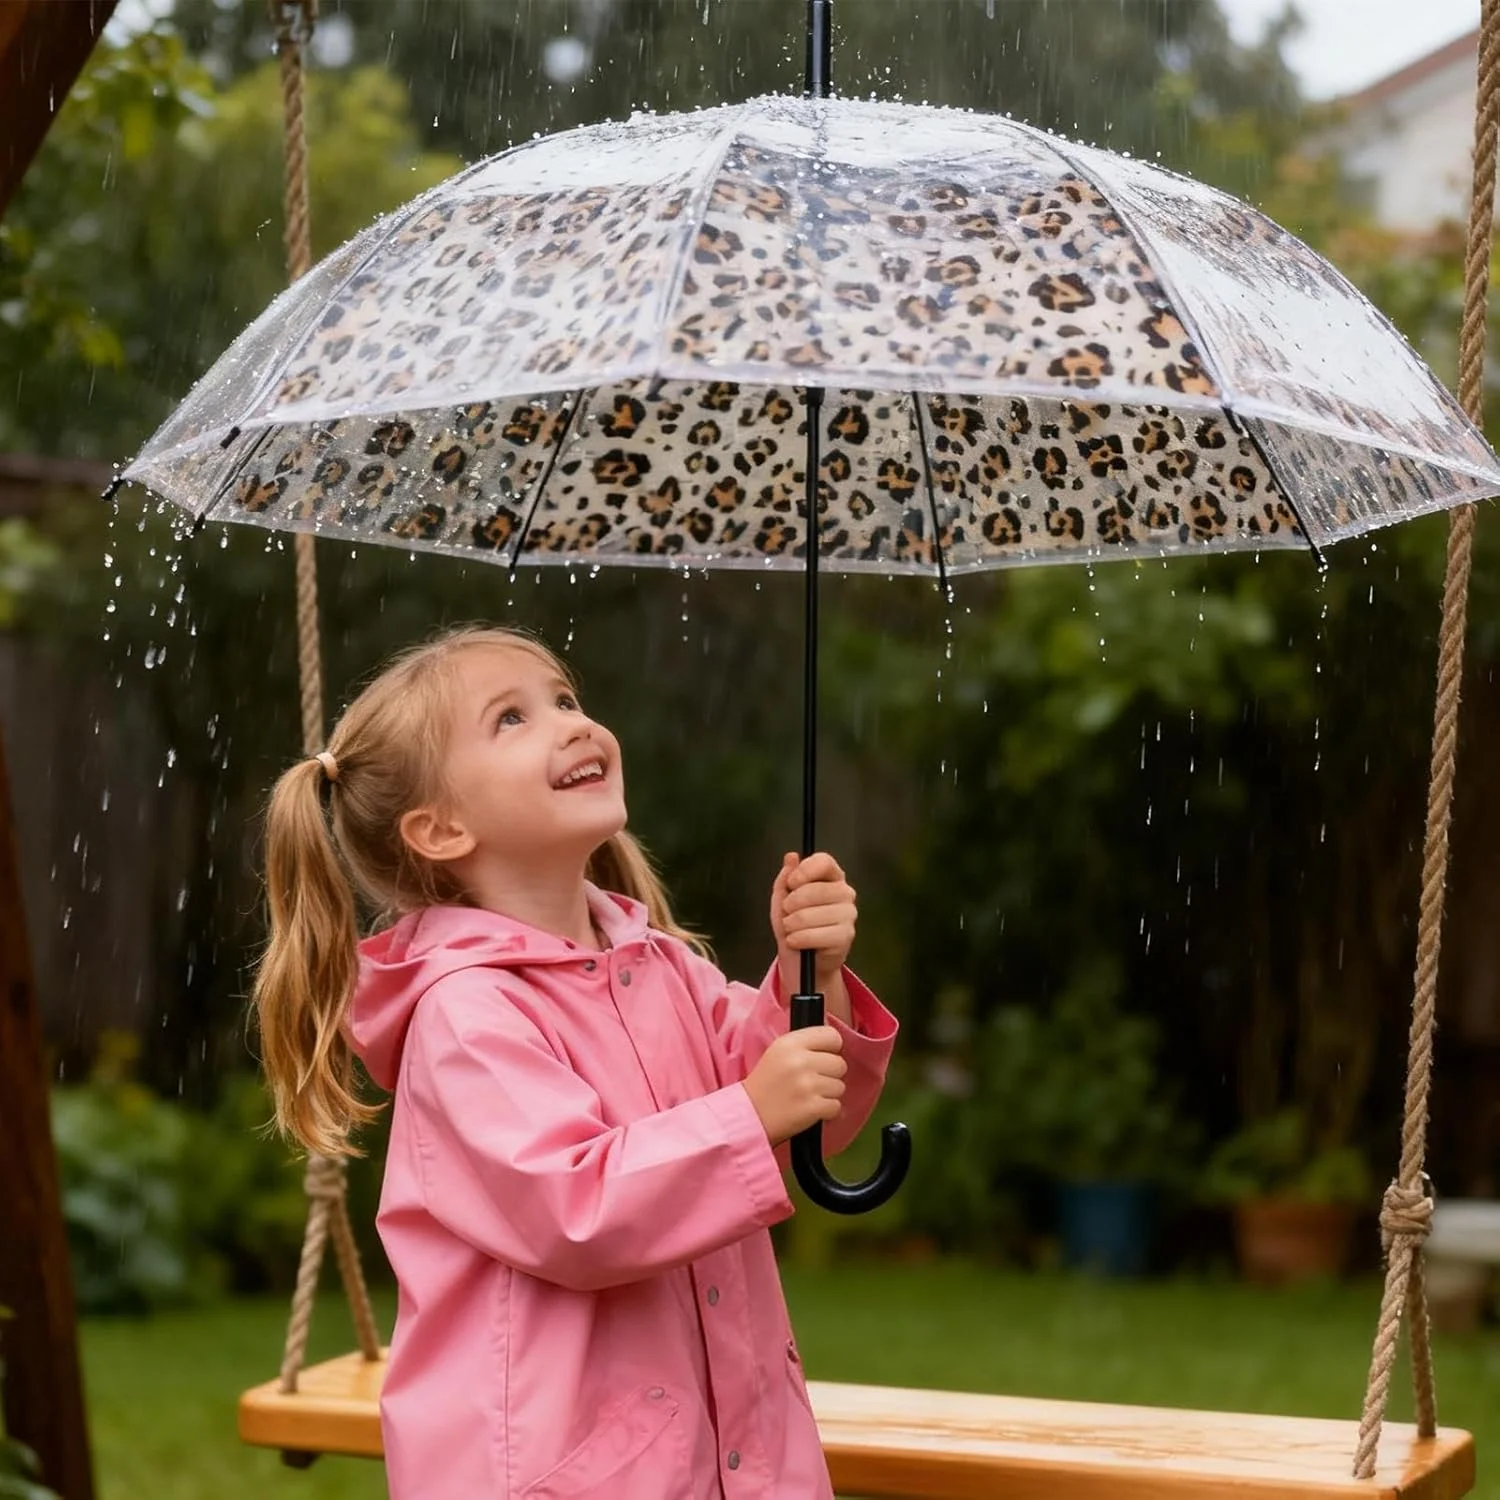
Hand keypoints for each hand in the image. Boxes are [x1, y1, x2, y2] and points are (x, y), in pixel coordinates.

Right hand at [743, 1027, 846, 1145]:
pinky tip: (810, 1110)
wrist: (749, 1115)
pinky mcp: (812, 1107)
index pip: (832, 1036)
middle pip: (840, 1064)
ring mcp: (807, 1085)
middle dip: (830, 1075)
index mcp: (790, 1043)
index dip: (831, 1049)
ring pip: (840, 1086)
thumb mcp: (778, 1052)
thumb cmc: (766, 1084)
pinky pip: (836, 1106)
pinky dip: (827, 1112)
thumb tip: (835, 1042)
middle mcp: (799, 1061)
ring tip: (808, 1097)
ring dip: (828, 1095)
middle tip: (811, 1083)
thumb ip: (806, 1044)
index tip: (822, 1058)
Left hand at [771, 852, 856, 994]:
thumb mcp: (783, 898)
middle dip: (791, 903)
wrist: (801, 958)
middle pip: (815, 889)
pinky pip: (816, 935)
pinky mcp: (846, 936)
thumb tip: (791, 857)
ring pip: (811, 915)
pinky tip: (795, 941)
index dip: (805, 871)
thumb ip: (786, 878)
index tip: (791, 883)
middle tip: (786, 913)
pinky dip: (798, 939)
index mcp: (831, 876)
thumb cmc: (793, 923)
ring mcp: (848, 914)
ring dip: (791, 925)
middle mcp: (845, 892)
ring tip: (790, 929)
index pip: (824, 862)